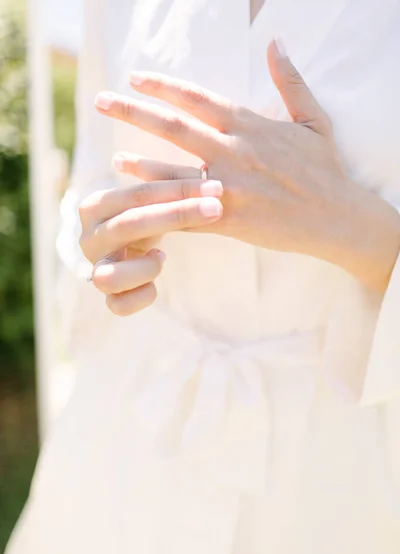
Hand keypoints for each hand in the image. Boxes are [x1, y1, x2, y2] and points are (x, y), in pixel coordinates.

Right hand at [79, 179, 222, 314]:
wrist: (130, 250)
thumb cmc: (146, 217)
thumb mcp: (158, 197)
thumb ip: (177, 185)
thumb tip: (211, 184)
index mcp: (96, 206)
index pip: (137, 195)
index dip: (178, 190)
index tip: (216, 188)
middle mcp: (89, 238)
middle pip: (129, 225)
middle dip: (176, 216)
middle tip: (216, 209)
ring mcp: (96, 269)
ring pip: (111, 276)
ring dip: (146, 267)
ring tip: (162, 258)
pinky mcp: (108, 296)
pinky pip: (119, 305)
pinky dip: (142, 296)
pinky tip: (156, 285)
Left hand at [95, 39, 399, 291]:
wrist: (337, 217)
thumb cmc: (326, 170)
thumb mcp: (313, 120)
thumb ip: (291, 81)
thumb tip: (276, 43)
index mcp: (249, 125)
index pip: (197, 98)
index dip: (163, 86)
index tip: (136, 77)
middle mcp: (233, 151)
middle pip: (173, 127)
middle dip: (133, 112)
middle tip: (101, 102)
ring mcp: (228, 186)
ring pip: (173, 174)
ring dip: (139, 166)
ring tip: (113, 160)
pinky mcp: (228, 219)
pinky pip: (186, 215)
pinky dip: (163, 213)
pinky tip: (141, 211)